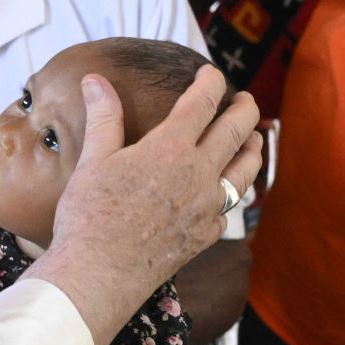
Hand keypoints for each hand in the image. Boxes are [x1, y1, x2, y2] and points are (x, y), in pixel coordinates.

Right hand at [31, 68, 260, 344]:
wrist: (101, 272)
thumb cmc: (90, 215)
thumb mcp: (92, 160)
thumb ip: (103, 117)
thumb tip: (94, 79)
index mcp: (170, 148)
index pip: (202, 103)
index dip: (211, 82)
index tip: (212, 72)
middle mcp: (199, 173)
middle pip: (237, 131)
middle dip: (245, 109)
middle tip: (245, 99)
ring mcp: (208, 206)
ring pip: (246, 169)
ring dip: (252, 148)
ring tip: (254, 139)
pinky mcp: (207, 233)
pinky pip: (231, 206)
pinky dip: (235, 190)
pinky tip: (228, 189)